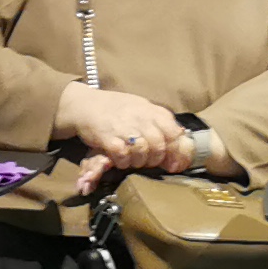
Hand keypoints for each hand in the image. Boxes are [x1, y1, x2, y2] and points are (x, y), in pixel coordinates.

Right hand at [56, 82, 190, 184]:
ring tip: (133, 159)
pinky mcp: (108, 137)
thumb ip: (160, 122)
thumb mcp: (142, 108)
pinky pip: (123, 156)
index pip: (174, 133)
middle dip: (155, 159)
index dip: (177, 152)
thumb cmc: (117, 109)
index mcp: (151, 110)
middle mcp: (140, 117)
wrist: (86, 104)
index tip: (174, 164)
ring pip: (143, 152)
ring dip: (139, 161)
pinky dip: (123, 162)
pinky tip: (120, 159)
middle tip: (148, 162)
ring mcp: (124, 127)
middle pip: (159, 146)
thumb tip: (182, 139)